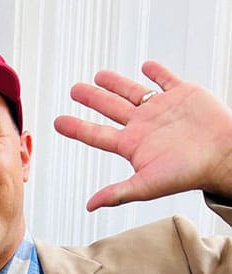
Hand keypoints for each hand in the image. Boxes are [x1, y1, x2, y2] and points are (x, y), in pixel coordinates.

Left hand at [54, 61, 231, 210]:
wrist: (222, 154)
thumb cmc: (187, 173)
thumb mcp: (147, 185)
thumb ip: (117, 193)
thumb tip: (89, 206)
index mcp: (132, 145)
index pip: (97, 135)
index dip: (77, 127)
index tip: (57, 122)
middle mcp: (143, 126)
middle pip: (111, 108)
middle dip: (92, 98)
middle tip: (75, 89)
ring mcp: (162, 109)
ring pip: (133, 92)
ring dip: (116, 83)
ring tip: (100, 76)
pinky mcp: (182, 94)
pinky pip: (165, 79)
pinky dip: (155, 72)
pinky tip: (146, 66)